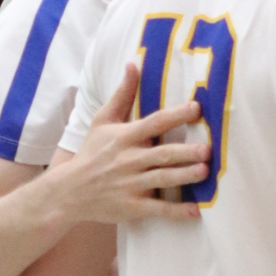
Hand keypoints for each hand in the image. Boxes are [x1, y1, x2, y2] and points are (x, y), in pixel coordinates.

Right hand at [44, 64, 208, 223]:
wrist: (68, 192)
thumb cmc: (92, 153)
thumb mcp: (102, 121)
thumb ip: (122, 94)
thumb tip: (133, 64)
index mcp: (125, 137)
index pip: (154, 123)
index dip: (175, 115)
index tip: (196, 108)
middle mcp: (129, 160)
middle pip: (162, 154)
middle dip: (185, 152)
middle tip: (207, 149)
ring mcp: (131, 185)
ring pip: (163, 179)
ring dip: (184, 176)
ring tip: (204, 171)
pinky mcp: (132, 207)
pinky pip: (158, 209)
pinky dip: (177, 212)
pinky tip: (196, 211)